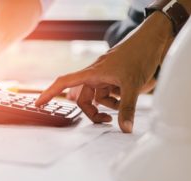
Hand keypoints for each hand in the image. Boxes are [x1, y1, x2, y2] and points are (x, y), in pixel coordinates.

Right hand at [36, 12, 172, 132]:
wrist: (151, 42)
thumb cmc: (138, 55)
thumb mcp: (132, 85)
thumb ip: (127, 108)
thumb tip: (125, 129)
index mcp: (92, 73)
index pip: (64, 82)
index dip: (49, 93)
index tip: (38, 104)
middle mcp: (94, 75)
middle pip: (84, 98)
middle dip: (93, 112)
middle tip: (107, 121)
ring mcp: (103, 77)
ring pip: (96, 97)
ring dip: (108, 105)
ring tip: (123, 102)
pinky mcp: (111, 78)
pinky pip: (107, 93)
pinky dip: (115, 99)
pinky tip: (126, 95)